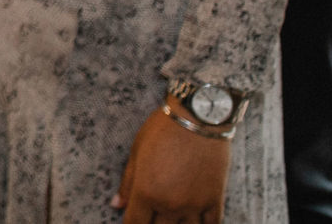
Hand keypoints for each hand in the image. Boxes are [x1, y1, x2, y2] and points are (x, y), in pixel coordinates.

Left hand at [112, 105, 230, 223]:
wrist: (198, 118)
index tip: (131, 223)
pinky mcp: (215, 200)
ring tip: (172, 218)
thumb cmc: (162, 130)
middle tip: (152, 216)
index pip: (134, 223)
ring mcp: (194, 204)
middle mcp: (170, 204)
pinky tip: (195, 222)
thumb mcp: (136, 152)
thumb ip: (127, 183)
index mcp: (146, 192)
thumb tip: (116, 205)